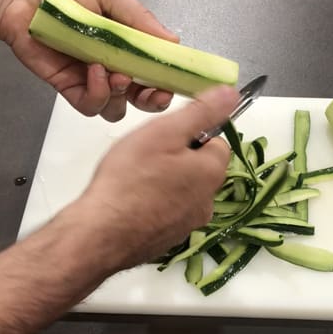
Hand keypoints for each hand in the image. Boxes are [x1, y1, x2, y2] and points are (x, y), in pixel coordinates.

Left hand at [0, 0, 178, 120]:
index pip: (153, 78)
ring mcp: (92, 80)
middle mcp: (112, 69)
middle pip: (140, 101)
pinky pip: (90, 106)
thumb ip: (142, 22)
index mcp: (128, 51)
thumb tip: (172, 41)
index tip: (171, 86)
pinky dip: (97, 94)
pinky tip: (94, 71)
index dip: (165, 87)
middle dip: (151, 102)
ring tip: (116, 74)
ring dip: (121, 96)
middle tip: (154, 93)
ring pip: (116, 109)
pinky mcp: (69, 87)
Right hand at [77, 85, 238, 267]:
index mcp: (212, 172)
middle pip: (200, 168)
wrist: (101, 234)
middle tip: (147, 157)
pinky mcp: (170, 239)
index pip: (217, 143)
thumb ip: (201, 112)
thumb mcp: (165, 132)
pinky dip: (157, 205)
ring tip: (137, 180)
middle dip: (179, 159)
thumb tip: (231, 94)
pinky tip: (133, 203)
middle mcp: (209, 201)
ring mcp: (189, 224)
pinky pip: (169, 212)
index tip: (166, 138)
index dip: (192, 136)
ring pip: (184, 191)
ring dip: (168, 182)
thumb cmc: (130, 178)